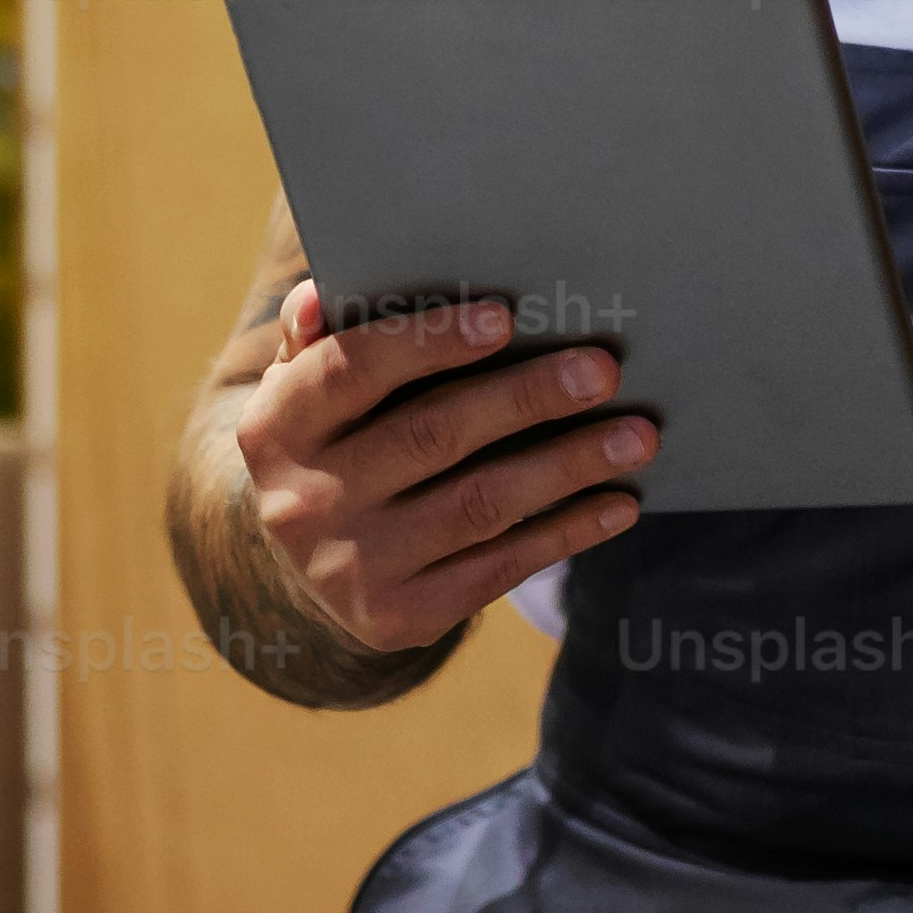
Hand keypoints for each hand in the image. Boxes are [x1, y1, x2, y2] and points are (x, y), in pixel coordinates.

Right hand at [218, 281, 655, 660]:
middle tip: (602, 369)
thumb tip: (320, 295)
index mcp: (275, 425)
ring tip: (637, 436)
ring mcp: (351, 568)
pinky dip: (567, 532)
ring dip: (568, 466)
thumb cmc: (336, 439)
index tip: (506, 318)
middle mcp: (303, 501)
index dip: (429, 343)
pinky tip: (618, 502)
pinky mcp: (401, 617)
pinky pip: (500, 568)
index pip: (352, 371)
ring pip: (479, 505)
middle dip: (527, 397)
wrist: (307, 566)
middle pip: (433, 435)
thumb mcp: (307, 387)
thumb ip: (320, 334)